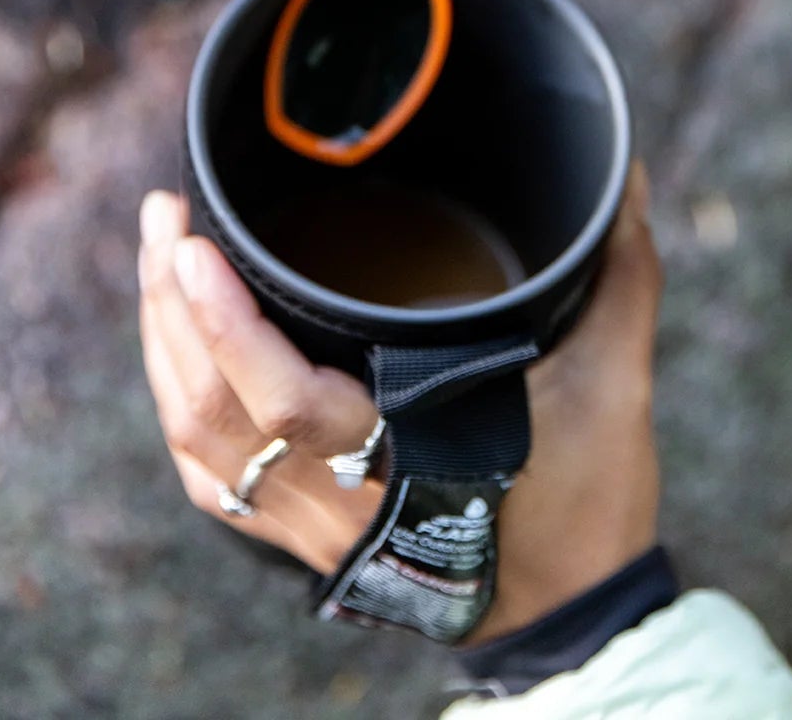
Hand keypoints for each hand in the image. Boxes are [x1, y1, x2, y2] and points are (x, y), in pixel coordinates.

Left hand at [138, 163, 660, 635]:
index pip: (281, 401)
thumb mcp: (616, 389)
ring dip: (164, 344)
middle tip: (165, 213)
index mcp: (397, 461)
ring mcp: (306, 522)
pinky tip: (175, 348)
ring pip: (196, 440)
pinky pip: (208, 474)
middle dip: (171, 308)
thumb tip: (630, 177)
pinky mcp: (298, 531)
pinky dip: (178, 402)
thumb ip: (620, 276)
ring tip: (160, 253)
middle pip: (210, 409)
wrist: (565, 615)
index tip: (195, 245)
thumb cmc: (586, 507)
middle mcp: (333, 497)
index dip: (225, 327)